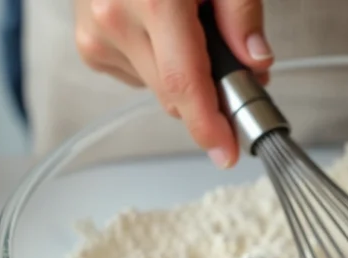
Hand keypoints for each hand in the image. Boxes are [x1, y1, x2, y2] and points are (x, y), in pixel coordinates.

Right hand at [73, 0, 271, 166]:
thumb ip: (242, 13)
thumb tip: (258, 63)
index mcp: (154, 3)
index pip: (184, 85)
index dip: (208, 125)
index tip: (226, 153)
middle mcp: (115, 23)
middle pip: (175, 95)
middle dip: (211, 93)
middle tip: (236, 64)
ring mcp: (96, 37)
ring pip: (158, 89)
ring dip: (182, 73)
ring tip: (188, 29)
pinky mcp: (89, 46)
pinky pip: (137, 76)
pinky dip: (157, 63)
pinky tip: (158, 29)